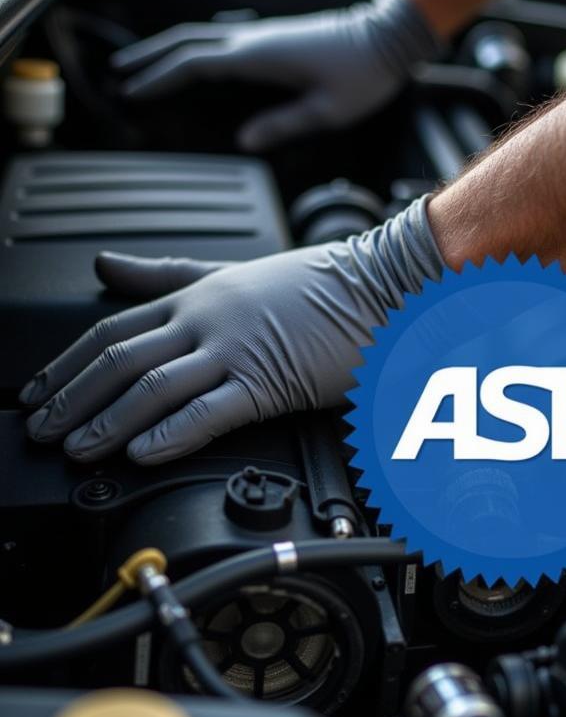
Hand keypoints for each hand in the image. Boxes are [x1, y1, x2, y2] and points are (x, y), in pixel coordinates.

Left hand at [19, 198, 442, 464]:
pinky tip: (144, 451)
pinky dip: (171, 432)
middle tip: (40, 430)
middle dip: (73, 399)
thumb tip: (106, 265)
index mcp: (196, 297)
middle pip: (119, 360)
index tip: (37, 393)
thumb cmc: (315, 285)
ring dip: (108, 421)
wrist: (377, 287)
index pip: (111, 330)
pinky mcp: (270, 380)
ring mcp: (236, 349)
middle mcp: (205, 320)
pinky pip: (210, 410)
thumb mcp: (228, 272)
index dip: (66, 366)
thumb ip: (164, 273)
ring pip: (154, 386)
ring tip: (79, 450)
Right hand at [111, 0, 441, 150]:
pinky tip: (193, 64)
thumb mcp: (325, 112)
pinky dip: (196, 51)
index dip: (159, 79)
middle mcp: (253, 40)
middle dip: (151, 58)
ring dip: (170, 51)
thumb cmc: (362, 76)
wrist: (386, 39)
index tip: (133, 92)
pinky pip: (222, 42)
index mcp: (258, 57)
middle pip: (187, 43)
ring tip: (145, 66)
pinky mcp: (273, 38)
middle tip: (120, 73)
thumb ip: (282, 125)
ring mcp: (262, 35)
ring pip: (202, 38)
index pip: (194, 65)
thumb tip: (243, 142)